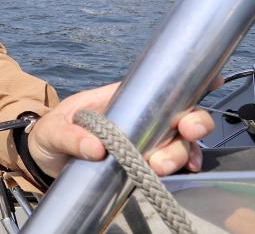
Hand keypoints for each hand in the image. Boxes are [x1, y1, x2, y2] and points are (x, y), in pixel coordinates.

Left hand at [28, 77, 221, 178]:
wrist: (44, 159)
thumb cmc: (49, 134)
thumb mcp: (52, 130)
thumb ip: (70, 136)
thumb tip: (96, 148)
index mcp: (117, 99)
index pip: (156, 86)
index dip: (185, 83)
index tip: (211, 82)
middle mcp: (137, 117)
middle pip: (177, 115)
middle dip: (191, 122)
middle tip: (186, 133)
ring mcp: (142, 140)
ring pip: (177, 140)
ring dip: (180, 150)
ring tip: (161, 165)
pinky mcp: (141, 162)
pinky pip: (170, 163)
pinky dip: (180, 167)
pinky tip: (181, 172)